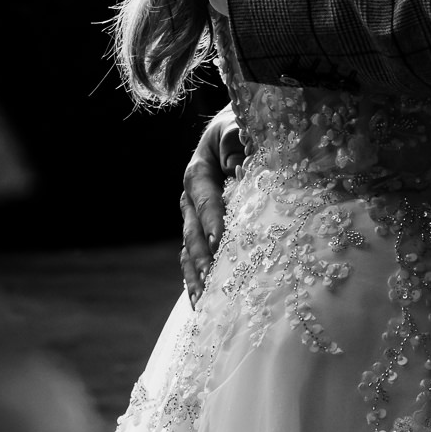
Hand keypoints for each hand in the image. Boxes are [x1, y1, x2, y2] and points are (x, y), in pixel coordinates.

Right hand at [179, 107, 243, 301]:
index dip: (212, 221)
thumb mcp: (237, 125)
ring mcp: (192, 219)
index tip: (218, 242)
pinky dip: (196, 282)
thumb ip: (236, 140)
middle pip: (192, 233)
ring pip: (188, 252)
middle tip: (213, 282)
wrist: (237, 134)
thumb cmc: (242, 131)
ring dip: (196, 277)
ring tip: (205, 304)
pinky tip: (203, 305)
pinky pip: (192, 260)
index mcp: (199, 173)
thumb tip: (235, 165)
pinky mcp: (199, 233)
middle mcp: (190, 199)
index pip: (205, 200)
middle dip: (202, 259)